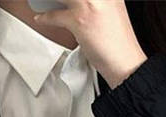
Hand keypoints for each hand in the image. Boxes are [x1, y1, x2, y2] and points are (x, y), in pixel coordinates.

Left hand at [33, 0, 147, 88]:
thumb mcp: (111, 10)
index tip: (65, 1)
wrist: (124, 62)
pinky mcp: (79, 19)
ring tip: (42, 2)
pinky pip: (55, 14)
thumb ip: (96, 2)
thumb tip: (76, 2)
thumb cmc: (118, 42)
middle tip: (52, 1)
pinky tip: (41, 18)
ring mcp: (89, 3)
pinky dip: (45, 17)